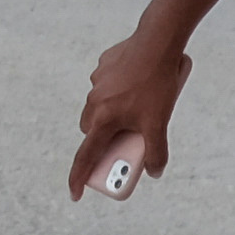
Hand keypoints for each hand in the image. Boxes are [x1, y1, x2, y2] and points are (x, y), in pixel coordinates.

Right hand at [70, 32, 189, 200]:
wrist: (158, 41)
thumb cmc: (157, 83)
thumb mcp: (159, 123)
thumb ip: (156, 152)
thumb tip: (155, 172)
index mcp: (103, 119)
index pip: (86, 156)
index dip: (78, 178)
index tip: (75, 194)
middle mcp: (95, 101)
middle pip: (92, 131)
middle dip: (104, 140)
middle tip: (123, 144)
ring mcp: (98, 81)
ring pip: (100, 107)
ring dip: (113, 115)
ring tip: (141, 109)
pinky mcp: (105, 65)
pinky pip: (108, 85)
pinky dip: (119, 91)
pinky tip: (141, 84)